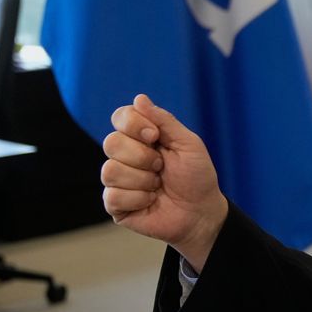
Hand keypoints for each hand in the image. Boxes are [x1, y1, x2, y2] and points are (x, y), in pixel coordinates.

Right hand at [101, 94, 227, 270]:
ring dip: (143, 180)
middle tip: (161, 167)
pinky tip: (150, 201)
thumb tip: (139, 98)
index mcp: (141, 137)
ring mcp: (118, 180)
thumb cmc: (197, 177)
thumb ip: (165, 121)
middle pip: (111, 142)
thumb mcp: (188, 144)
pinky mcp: (115, 204)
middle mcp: (125, 155)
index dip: (134, 124)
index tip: (156, 136)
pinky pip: (113, 196)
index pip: (120, 117)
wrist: (201, 212)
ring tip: (157, 186)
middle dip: (143, 157)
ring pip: (110, 170)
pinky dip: (138, 199)